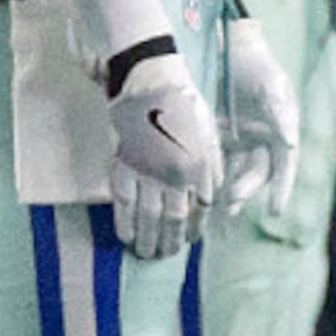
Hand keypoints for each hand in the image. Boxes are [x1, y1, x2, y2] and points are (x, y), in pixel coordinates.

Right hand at [104, 45, 220, 258]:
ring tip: (146, 253)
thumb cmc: (183, 104)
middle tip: (165, 254)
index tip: (189, 241)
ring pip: (149, 217)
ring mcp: (148, 172)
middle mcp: (176, 174)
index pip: (201, 210)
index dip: (195, 230)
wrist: (150, 80)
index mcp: (201, 167)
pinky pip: (123, 203)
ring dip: (148, 240)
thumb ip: (212, 166)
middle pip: (174, 220)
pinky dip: (124, 223)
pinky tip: (126, 237)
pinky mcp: (123, 166)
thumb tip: (212, 195)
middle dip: (170, 242)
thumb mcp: (210, 134)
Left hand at [220, 15, 300, 217]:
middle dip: (246, 189)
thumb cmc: (258, 66)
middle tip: (232, 202)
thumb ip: (280, 112)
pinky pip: (214, 159)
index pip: (284, 167)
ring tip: (216, 205)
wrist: (230, 48)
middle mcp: (261, 142)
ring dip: (226, 189)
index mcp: (281, 134)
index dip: (282, 189)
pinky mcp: (217, 136)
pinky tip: (199, 185)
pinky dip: (209, 173)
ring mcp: (239, 141)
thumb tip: (290, 141)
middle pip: (256, 173)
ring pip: (234, 172)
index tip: (276, 210)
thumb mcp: (271, 85)